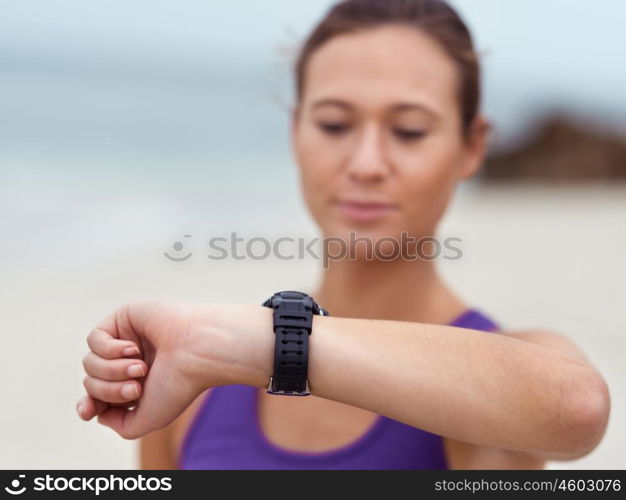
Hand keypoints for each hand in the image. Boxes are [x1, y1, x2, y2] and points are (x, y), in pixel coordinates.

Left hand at [77, 300, 272, 438]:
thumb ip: (120, 425)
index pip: (97, 396)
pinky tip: (134, 349)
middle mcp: (129, 361)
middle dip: (109, 390)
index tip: (91, 411)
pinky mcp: (124, 318)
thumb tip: (98, 412)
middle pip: (92, 382)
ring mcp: (126, 339)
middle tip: (136, 388)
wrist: (198, 352)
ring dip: (112, 371)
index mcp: (136, 383)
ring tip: (140, 368)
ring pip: (90, 363)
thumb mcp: (147, 419)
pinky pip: (95, 339)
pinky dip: (110, 350)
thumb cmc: (179, 384)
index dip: (88, 405)